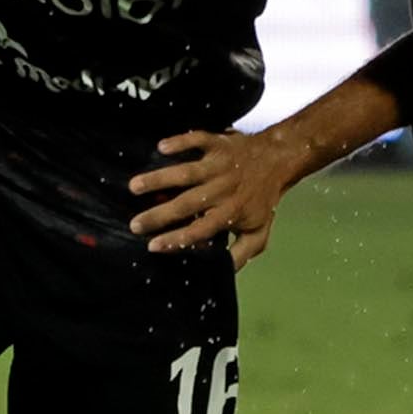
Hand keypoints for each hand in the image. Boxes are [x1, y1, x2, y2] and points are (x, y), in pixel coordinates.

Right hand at [129, 126, 309, 264]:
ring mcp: (219, 165)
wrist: (279, 160)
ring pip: (186, 173)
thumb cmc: (264, 199)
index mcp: (230, 213)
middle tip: (134, 223)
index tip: (153, 245)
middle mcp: (222, 190)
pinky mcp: (218, 144)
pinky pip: (198, 141)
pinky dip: (181, 142)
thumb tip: (223, 272)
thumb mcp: (258, 232)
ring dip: (160, 178)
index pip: (200, 230)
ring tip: (134, 186)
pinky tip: (161, 147)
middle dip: (159, 214)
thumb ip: (241, 254)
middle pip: (186, 204)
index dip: (176, 239)